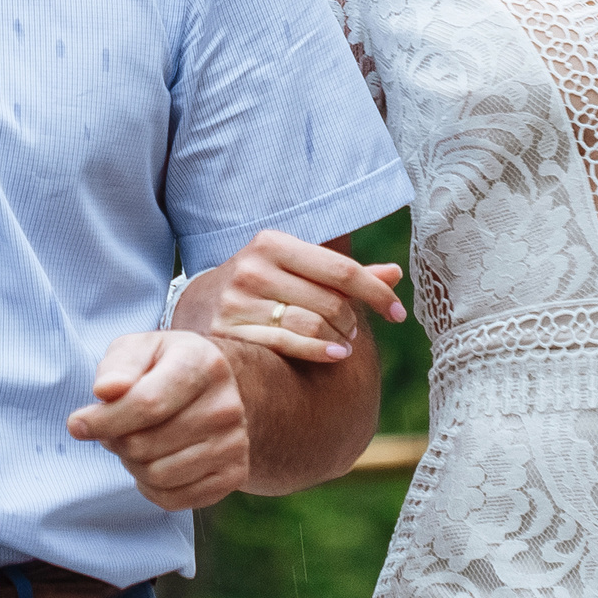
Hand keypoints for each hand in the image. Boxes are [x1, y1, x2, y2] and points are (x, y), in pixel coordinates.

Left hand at [67, 332, 248, 510]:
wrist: (210, 389)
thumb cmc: (163, 366)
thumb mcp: (138, 349)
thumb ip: (118, 366)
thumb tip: (105, 391)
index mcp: (203, 363)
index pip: (147, 404)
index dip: (103, 420)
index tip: (77, 424)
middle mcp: (226, 405)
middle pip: (145, 445)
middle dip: (116, 441)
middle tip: (115, 429)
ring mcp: (234, 443)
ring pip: (157, 476)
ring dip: (132, 465)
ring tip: (136, 442)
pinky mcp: (234, 475)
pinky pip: (174, 499)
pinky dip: (151, 488)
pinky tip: (154, 462)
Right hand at [180, 230, 406, 364]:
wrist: (198, 305)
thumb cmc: (262, 285)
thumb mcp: (297, 268)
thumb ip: (343, 274)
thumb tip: (396, 273)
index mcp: (272, 243)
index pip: (341, 270)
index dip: (377, 293)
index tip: (399, 313)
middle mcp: (252, 268)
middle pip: (329, 302)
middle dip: (353, 320)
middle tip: (356, 331)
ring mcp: (237, 302)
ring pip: (312, 325)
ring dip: (339, 339)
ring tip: (343, 344)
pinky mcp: (228, 333)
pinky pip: (288, 346)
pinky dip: (319, 352)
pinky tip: (334, 355)